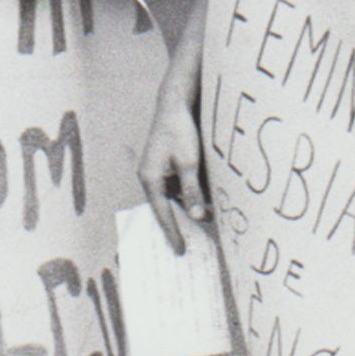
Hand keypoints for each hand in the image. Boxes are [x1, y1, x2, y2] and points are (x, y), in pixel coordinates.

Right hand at [137, 98, 210, 255]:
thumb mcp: (189, 163)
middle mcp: (150, 177)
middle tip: (190, 244)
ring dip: (187, 207)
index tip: (180, 250)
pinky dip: (188, 195)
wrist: (175, 105)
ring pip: (173, 197)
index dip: (172, 232)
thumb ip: (193, 191)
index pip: (162, 212)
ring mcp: (157, 171)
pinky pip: (176, 186)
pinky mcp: (165, 165)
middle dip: (179, 223)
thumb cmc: (179, 132)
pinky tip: (203, 199)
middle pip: (165, 207)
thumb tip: (198, 217)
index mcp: (150, 178)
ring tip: (205, 221)